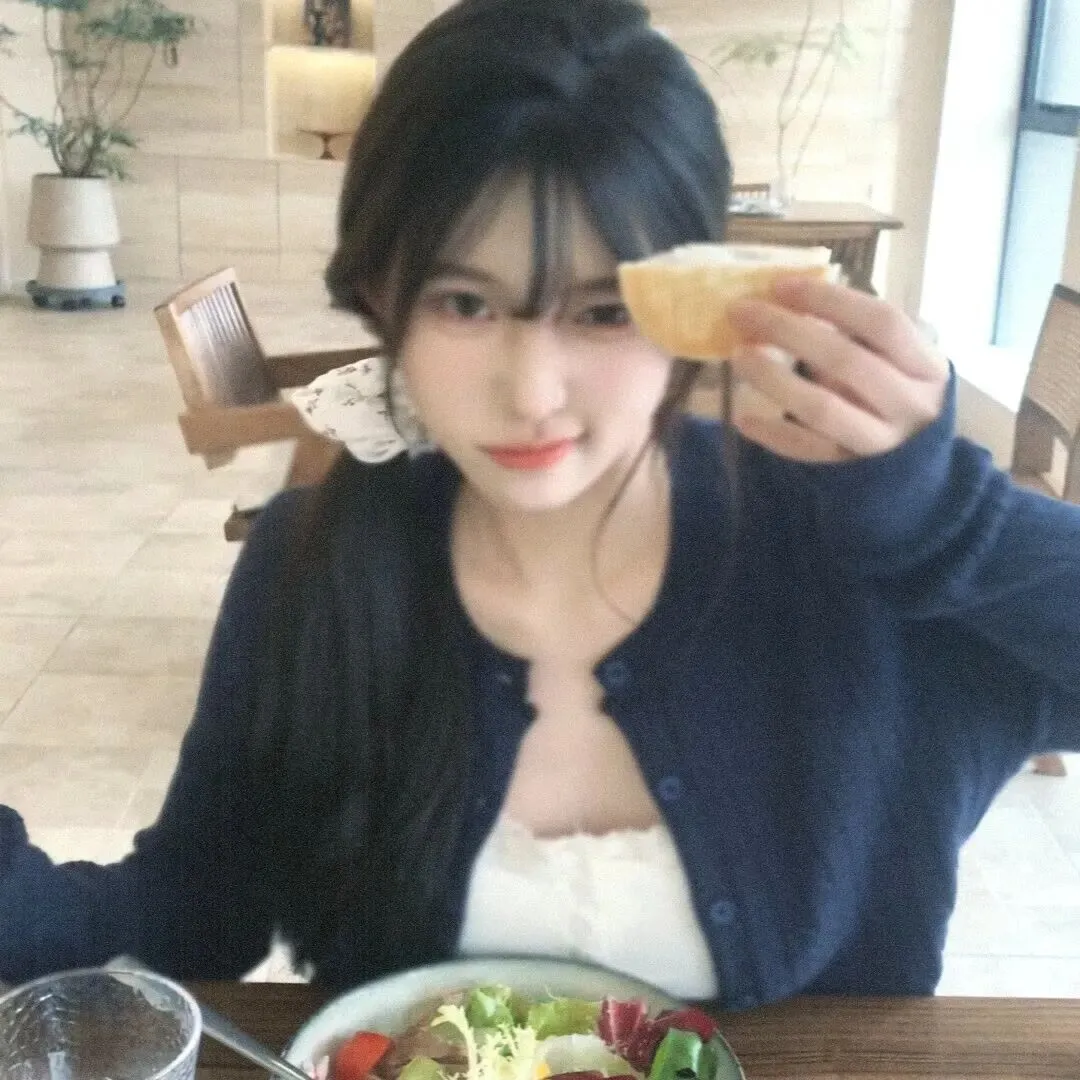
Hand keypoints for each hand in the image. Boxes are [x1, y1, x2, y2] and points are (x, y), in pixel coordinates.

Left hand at [725, 277, 949, 462]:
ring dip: (775, 379)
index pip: (882, 323)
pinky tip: (743, 417)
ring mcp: (880, 442)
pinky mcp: (851, 470)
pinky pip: (806, 451)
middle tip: (742, 313)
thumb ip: (856, 334)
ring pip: (822, 409)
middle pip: (845, 361)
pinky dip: (773, 433)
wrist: (917, 457)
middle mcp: (909, 404)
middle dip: (788, 331)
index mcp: (927, 365)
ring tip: (739, 357)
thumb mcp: (896, 359)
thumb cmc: (901, 391)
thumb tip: (788, 303)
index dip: (830, 300)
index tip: (781, 285)